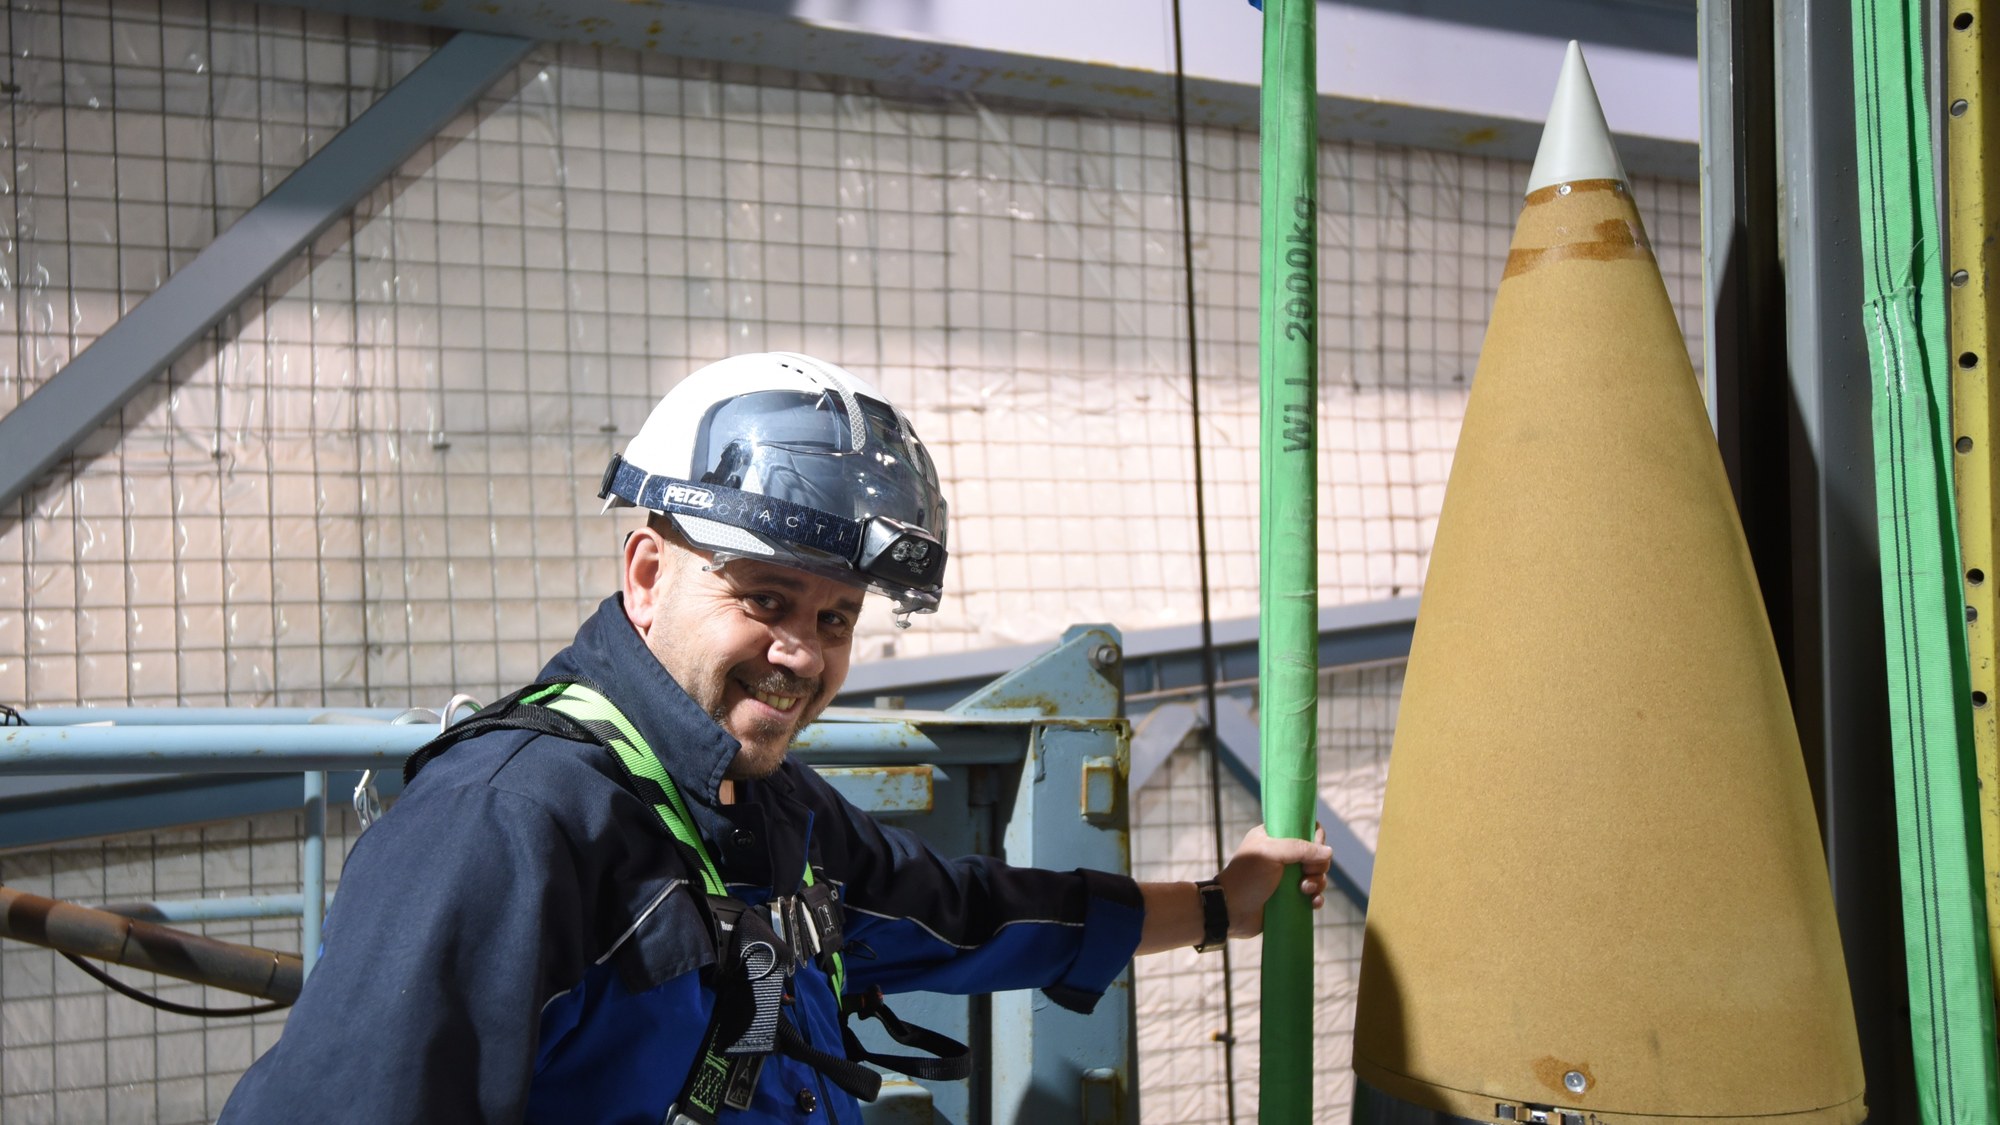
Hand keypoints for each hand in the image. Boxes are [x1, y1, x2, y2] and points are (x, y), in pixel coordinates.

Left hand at [1217, 824, 1332, 937]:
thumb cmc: (1247, 877)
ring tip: (1303, 890)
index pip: (1304, 828)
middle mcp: (1283, 856)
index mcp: (1275, 837)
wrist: (1231, 911)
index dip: (1315, 837)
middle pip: (1316, 854)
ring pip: (1317, 875)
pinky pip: (1314, 895)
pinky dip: (1317, 898)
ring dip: (1317, 883)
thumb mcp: (1271, 853)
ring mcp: (1288, 878)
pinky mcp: (1291, 898)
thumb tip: (1328, 851)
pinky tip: (1312, 903)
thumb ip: (1300, 848)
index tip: (1314, 848)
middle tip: (1305, 872)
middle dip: (1317, 865)